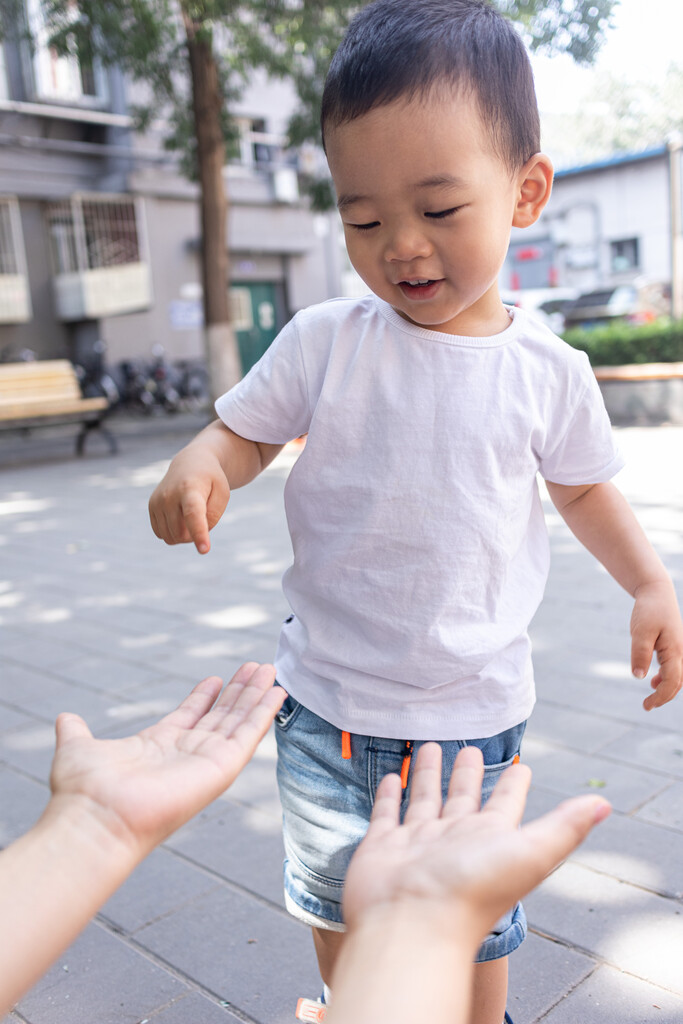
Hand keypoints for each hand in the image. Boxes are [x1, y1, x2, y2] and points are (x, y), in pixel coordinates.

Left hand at [49, 663, 285, 859]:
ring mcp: (207, 761)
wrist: (96, 818)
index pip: (190, 716)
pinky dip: (264, 712)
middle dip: (239, 692)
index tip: (218, 677)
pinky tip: (276, 692)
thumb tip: (65, 719)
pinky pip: (249, 734)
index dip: (205, 697)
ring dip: (256, 695)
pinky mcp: (221, 767)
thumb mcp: (79, 749)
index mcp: (159, 746)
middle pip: (221, 716)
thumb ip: (77, 732)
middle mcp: (186, 754)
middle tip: (256, 666)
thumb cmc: (85, 791)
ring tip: (269, 670)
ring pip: (239, 722)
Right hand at [149, 445, 229, 553]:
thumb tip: (191, 536)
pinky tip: (180, 517)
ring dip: (185, 535)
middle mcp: (169, 495)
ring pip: (171, 538)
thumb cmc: (211, 481)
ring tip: (192, 515)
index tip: (204, 550)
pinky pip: (162, 535)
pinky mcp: (151, 507)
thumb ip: (211, 517)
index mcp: (190, 488)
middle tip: (203, 517)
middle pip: (182, 534)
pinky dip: (174, 533)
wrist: (190, 463)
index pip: (193, 515)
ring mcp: (157, 501)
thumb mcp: (222, 494)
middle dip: (196, 535)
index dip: (199, 533)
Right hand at [344, 744, 609, 941]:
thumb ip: (564, 826)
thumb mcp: (530, 852)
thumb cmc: (473, 891)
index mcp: (489, 839)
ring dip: (427, 775)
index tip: (521, 764)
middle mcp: (454, 840)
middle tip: (470, 747)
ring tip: (430, 747)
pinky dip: (389, 795)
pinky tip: (392, 777)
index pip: (505, 804)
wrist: (412, 926)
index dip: (514, 784)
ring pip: (424, 800)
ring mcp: (417, 843)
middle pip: (463, 798)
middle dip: (467, 773)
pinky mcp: (382, 847)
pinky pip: (387, 815)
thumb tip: (605, 805)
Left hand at [631, 579, 682, 709]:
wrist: (656, 592)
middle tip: (646, 706)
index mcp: (675, 651)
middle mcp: (681, 652)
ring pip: (678, 676)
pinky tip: (653, 680)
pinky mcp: (674, 647)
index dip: (661, 696)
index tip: (646, 705)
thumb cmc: (649, 610)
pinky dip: (666, 677)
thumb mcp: (640, 632)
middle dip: (664, 697)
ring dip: (666, 688)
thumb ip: (640, 653)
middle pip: (678, 683)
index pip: (672, 681)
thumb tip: (638, 676)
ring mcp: (679, 649)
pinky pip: (674, 667)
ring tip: (650, 697)